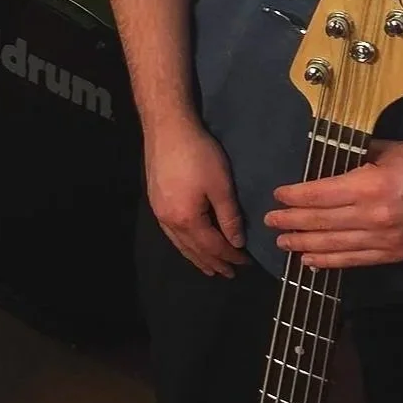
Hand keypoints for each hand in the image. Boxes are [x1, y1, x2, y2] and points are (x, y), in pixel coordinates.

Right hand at [145, 118, 249, 276]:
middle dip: (213, 262)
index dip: (230, 256)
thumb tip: (237, 243)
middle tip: (229, 274)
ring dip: (197, 258)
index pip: (213, 246)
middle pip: (194, 250)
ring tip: (210, 268)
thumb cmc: (198, 155)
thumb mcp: (220, 186)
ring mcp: (160, 213)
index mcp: (187, 220)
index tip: (246, 263)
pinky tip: (189, 244)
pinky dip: (184, 245)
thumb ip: (229, 217)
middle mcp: (169, 222)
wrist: (167, 128)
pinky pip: (172, 234)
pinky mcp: (156, 202)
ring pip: (181, 245)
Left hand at [266, 138, 402, 268]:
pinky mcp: (394, 254)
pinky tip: (311, 260)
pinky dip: (329, 261)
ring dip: (305, 244)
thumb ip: (351, 159)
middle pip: (322, 221)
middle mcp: (375, 216)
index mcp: (371, 186)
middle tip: (271, 221)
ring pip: (334, 245)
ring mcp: (385, 239)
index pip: (321, 194)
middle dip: (292, 222)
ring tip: (284, 242)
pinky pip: (354, 261)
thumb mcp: (384, 151)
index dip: (295, 197)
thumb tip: (321, 163)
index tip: (278, 196)